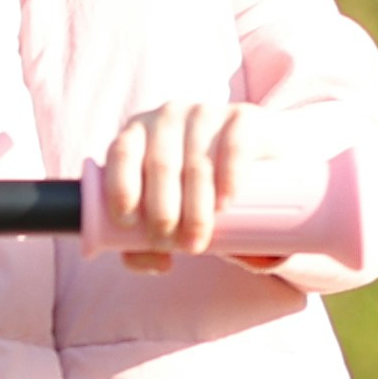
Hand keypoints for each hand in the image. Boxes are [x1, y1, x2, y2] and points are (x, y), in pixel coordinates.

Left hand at [93, 101, 250, 267]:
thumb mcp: (169, 208)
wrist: (257, 155)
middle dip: (162, 213)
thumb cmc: (197, 188)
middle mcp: (167, 117)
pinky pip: (233, 145)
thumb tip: (160, 265)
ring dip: (194, 208)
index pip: (120, 154)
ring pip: (195, 163)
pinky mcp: (243, 116)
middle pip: (160, 166)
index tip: (129, 225)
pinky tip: (225, 202)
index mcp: (137, 134)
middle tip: (173, 247)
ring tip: (196, 242)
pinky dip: (228, 176)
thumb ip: (152, 240)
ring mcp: (205, 113)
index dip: (120, 189)